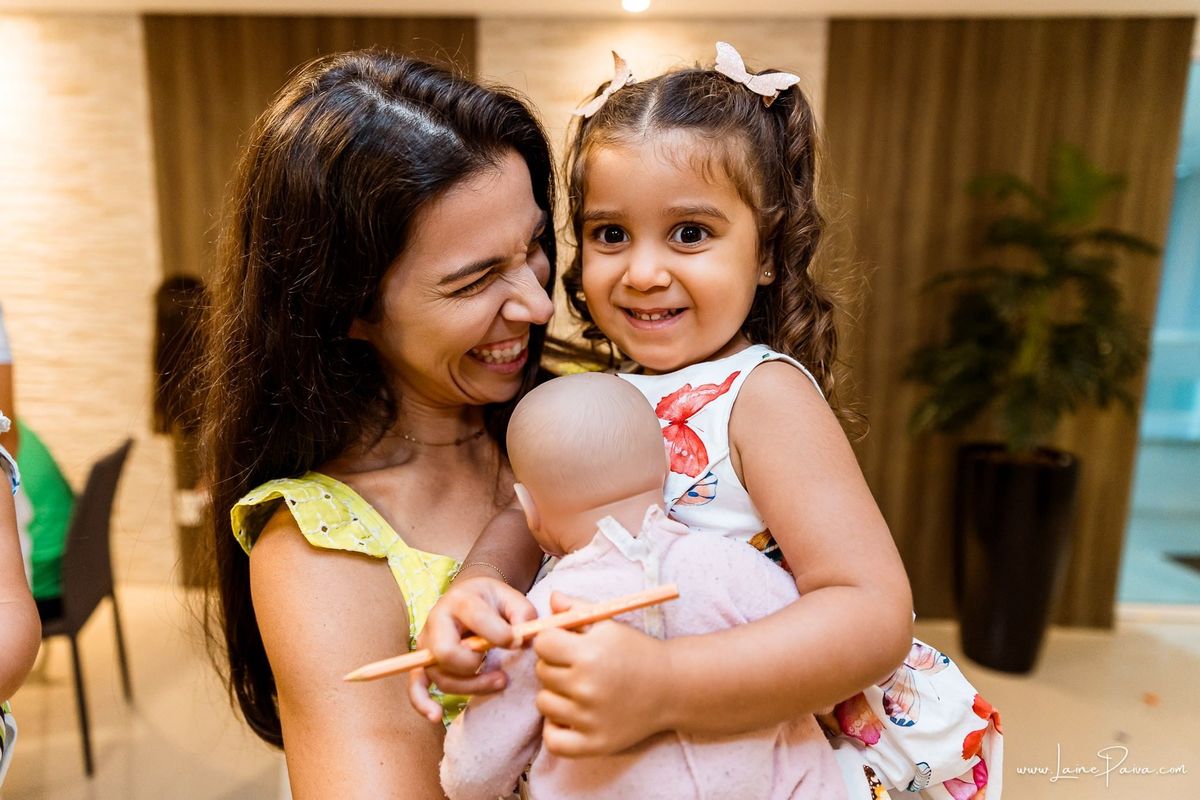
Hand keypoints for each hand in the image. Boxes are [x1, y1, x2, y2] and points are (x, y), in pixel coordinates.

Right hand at [407, 576, 537, 722]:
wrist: (467, 597)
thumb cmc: (491, 601)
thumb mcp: (510, 597)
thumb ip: (522, 614)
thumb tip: (522, 640)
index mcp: (460, 600)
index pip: (476, 618)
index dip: (500, 635)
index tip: (517, 642)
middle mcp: (437, 621)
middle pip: (446, 653)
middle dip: (475, 664)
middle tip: (499, 665)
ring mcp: (426, 644)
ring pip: (442, 676)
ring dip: (472, 687)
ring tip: (500, 682)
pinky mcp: (423, 663)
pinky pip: (415, 686)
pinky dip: (422, 702)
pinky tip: (435, 716)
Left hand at [532, 591, 669, 756]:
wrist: (671, 687)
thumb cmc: (637, 652)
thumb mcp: (609, 625)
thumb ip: (577, 610)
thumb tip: (552, 597)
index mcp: (589, 654)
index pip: (542, 644)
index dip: (550, 640)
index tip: (563, 644)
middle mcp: (586, 687)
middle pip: (542, 672)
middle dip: (554, 665)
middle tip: (575, 666)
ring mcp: (589, 719)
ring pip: (544, 703)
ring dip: (555, 695)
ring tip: (577, 690)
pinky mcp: (594, 743)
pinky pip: (553, 740)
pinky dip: (556, 728)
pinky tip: (570, 716)